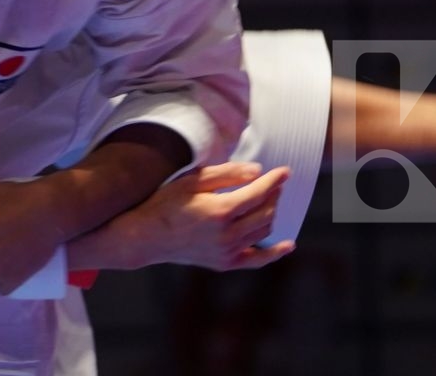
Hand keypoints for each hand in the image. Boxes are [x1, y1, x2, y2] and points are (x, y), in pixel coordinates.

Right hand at [72, 162, 295, 272]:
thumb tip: (258, 171)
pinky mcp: (225, 264)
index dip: (275, 180)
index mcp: (220, 211)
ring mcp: (228, 252)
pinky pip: (257, 260)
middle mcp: (228, 235)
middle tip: (273, 183)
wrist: (147, 237)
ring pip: (263, 231)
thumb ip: (227, 174)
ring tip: (268, 200)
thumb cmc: (165, 203)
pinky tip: (288, 245)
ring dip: (271, 214)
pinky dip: (274, 252)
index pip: (259, 193)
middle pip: (266, 212)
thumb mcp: (192, 180)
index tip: (285, 171)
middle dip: (274, 195)